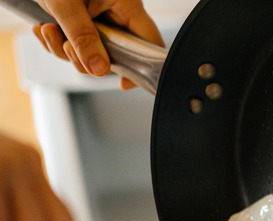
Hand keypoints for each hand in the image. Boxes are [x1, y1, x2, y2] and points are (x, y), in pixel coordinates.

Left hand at [32, 0, 162, 89]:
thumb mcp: (66, 4)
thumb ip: (83, 37)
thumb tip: (98, 70)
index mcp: (127, 5)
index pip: (148, 43)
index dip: (142, 67)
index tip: (124, 82)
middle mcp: (117, 14)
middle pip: (116, 53)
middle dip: (86, 58)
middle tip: (66, 46)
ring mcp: (101, 18)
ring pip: (92, 52)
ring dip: (65, 49)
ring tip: (48, 30)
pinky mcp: (84, 21)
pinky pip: (77, 44)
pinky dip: (57, 42)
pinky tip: (45, 28)